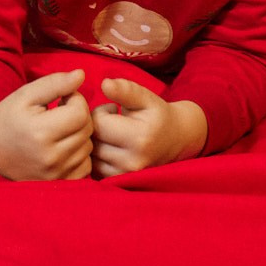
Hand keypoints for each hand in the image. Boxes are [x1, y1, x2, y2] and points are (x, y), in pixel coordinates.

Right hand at [0, 69, 92, 180]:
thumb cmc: (7, 117)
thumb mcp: (26, 94)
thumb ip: (55, 83)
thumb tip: (81, 74)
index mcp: (40, 132)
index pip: (80, 112)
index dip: (76, 99)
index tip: (63, 97)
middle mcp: (50, 157)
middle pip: (87, 130)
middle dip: (78, 115)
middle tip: (60, 111)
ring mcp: (55, 174)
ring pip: (88, 147)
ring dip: (79, 135)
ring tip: (59, 128)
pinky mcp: (58, 183)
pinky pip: (86, 166)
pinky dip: (78, 154)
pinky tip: (62, 146)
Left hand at [91, 78, 207, 177]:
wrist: (176, 140)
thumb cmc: (157, 115)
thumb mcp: (145, 97)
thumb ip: (125, 90)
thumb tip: (105, 83)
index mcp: (140, 138)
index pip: (98, 123)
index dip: (100, 111)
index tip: (112, 108)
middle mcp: (132, 162)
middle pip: (92, 140)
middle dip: (94, 126)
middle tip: (109, 120)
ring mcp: (125, 175)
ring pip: (89, 155)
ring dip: (93, 141)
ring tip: (109, 133)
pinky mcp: (119, 182)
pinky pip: (93, 168)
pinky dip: (95, 156)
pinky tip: (108, 145)